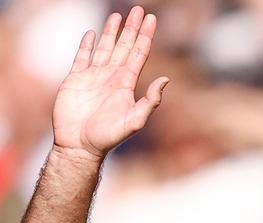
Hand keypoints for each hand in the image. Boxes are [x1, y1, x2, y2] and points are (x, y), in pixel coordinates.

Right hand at [52, 6, 167, 159]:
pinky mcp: (75, 80)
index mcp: (126, 84)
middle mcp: (112, 77)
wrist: (80, 146)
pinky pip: (82, 57)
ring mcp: (93, 77)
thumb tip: (165, 80)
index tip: (152, 19)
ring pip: (105, 48)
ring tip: (119, 16)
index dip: (145, 37)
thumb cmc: (108, 138)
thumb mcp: (134, 121)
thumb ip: (150, 101)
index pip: (139, 54)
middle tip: (139, 9)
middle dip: (132, 28)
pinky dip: (86, 45)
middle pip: (124, 47)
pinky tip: (91, 33)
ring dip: (111, 32)